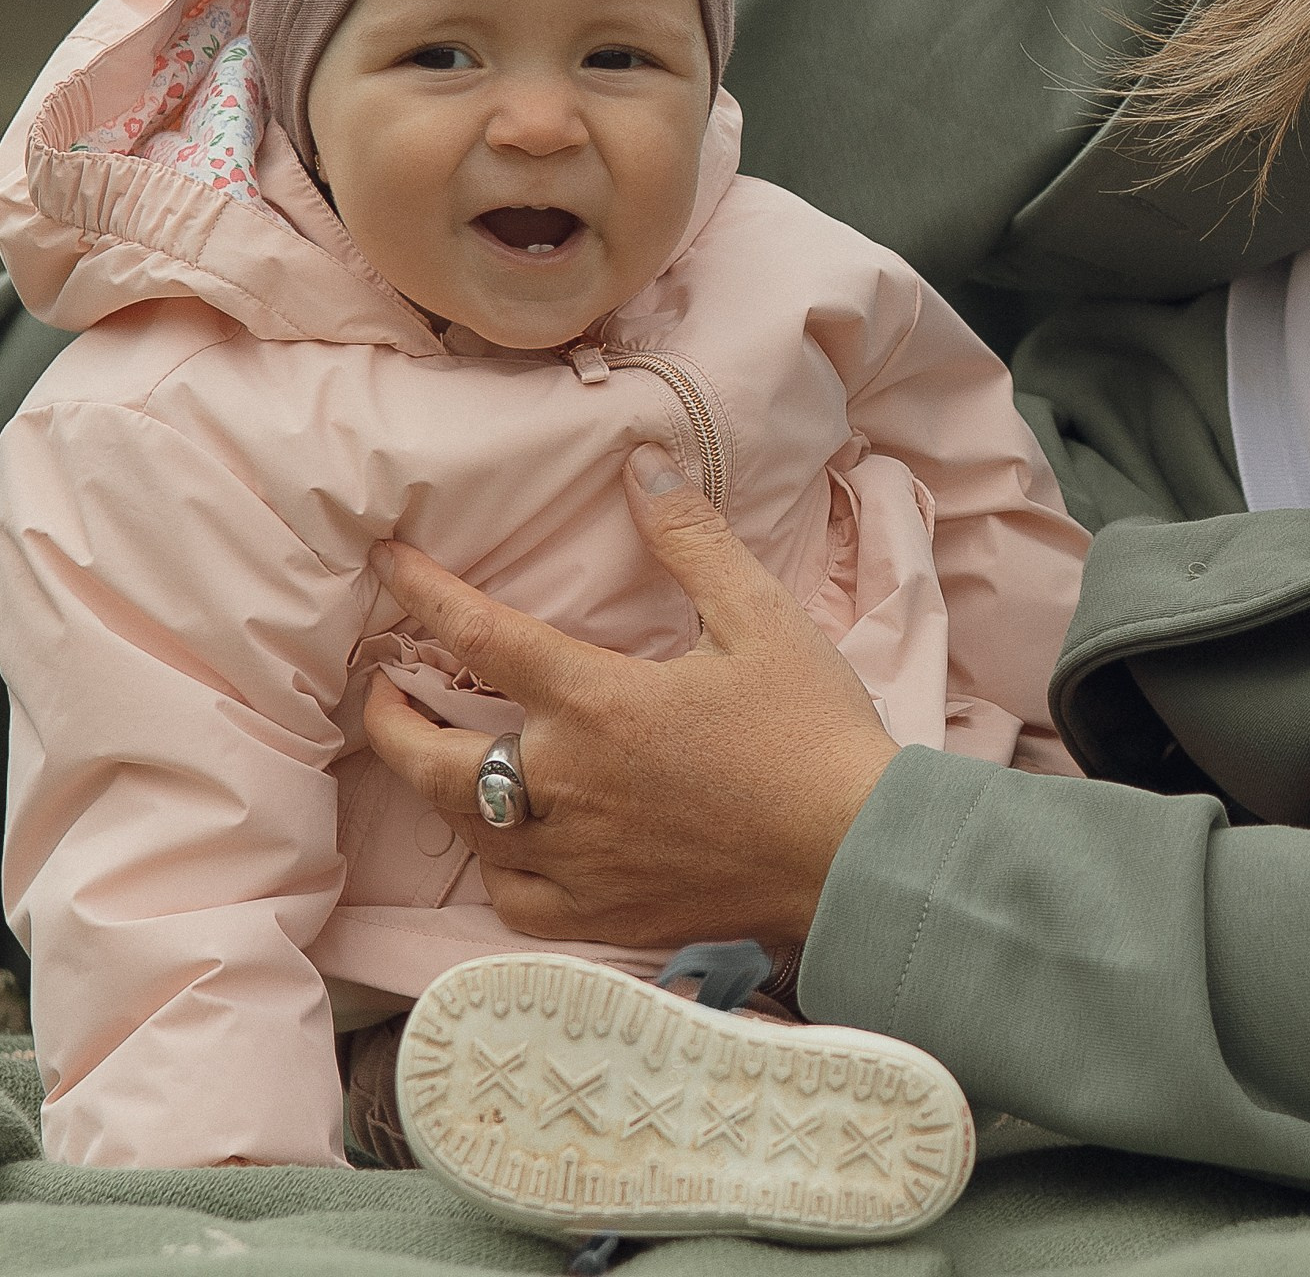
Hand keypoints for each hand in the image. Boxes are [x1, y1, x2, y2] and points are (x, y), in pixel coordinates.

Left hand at [362, 450, 896, 951]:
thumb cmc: (810, 730)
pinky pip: (514, 902)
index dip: (424, 593)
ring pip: (468, 833)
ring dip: (437, 791)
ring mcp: (578, 860)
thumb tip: (641, 467)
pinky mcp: (603, 915)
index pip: (480, 637)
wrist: (854, 854)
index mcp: (596, 703)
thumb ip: (690, 539)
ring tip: (434, 761)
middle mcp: (567, 786)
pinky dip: (495, 870)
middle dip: (392, 722)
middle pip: (437, 762)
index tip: (388, 562)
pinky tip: (507, 849)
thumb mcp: (759, 615)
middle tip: (381, 691)